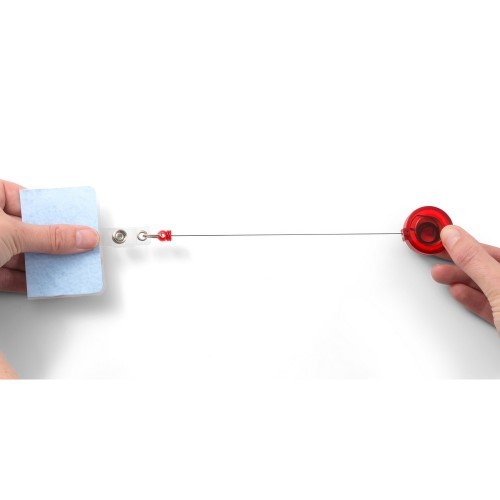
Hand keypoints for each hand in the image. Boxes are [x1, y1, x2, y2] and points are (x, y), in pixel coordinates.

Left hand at [0, 180, 99, 379]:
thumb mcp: (9, 233)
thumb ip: (50, 237)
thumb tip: (81, 236)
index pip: (27, 200)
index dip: (54, 213)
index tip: (77, 223)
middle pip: (25, 229)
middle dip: (50, 243)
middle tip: (75, 247)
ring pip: (17, 252)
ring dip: (41, 264)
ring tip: (65, 268)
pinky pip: (7, 272)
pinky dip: (25, 279)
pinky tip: (43, 282)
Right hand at [432, 226, 499, 331]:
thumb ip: (475, 261)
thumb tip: (454, 237)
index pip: (492, 247)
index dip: (463, 240)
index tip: (440, 235)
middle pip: (488, 264)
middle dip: (459, 260)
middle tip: (434, 252)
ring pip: (487, 284)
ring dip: (461, 279)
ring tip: (441, 273)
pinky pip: (490, 303)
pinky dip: (472, 297)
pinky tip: (458, 292)